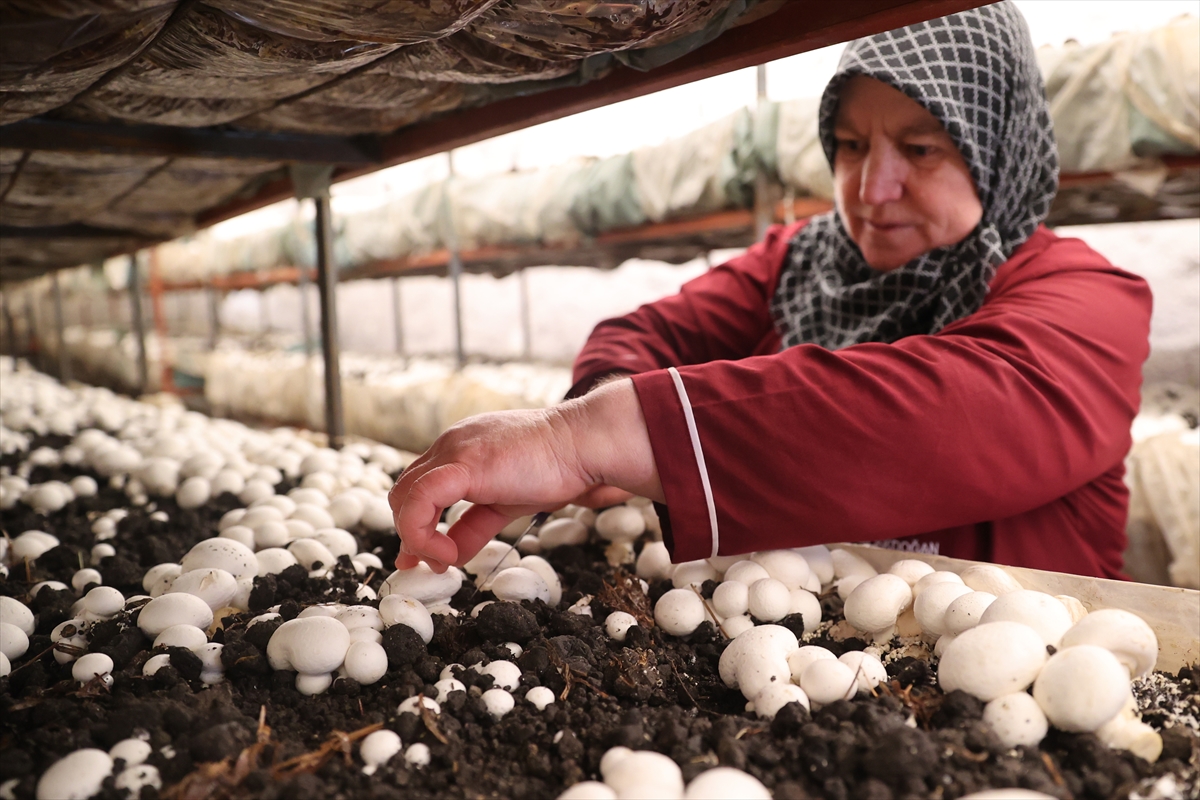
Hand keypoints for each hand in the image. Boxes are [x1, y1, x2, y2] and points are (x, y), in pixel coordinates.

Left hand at [389, 378, 660, 571]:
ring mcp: (453, 451)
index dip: (420, 523)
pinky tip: (446, 554)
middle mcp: (450, 445)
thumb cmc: (559, 468)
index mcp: (461, 449)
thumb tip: (454, 553)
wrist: (584, 444)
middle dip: (411, 532)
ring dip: (415, 536)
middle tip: (429, 564)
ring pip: (403, 496)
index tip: (429, 557)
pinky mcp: (461, 465)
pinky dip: (421, 533)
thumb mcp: (508, 503)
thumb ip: (477, 525)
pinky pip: (418, 502)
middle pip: (405, 491)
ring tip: (441, 560)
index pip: (423, 487)